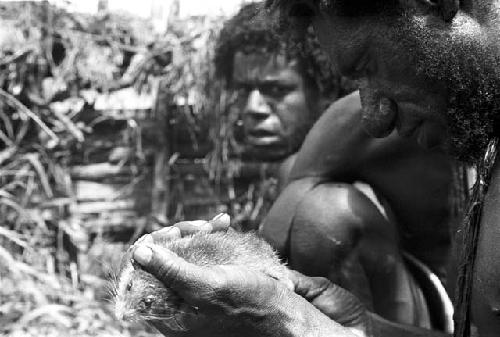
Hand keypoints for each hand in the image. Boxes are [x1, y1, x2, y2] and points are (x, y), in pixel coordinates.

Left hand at [130, 215, 360, 336]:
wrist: (285, 317)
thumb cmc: (249, 308)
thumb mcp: (207, 287)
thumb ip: (171, 271)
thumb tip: (139, 252)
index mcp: (167, 313)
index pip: (139, 275)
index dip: (150, 249)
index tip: (169, 234)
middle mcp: (177, 302)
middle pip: (162, 259)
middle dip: (180, 235)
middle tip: (199, 226)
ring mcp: (195, 290)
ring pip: (184, 252)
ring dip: (199, 232)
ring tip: (218, 222)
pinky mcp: (213, 281)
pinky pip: (203, 254)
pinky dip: (213, 237)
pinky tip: (225, 224)